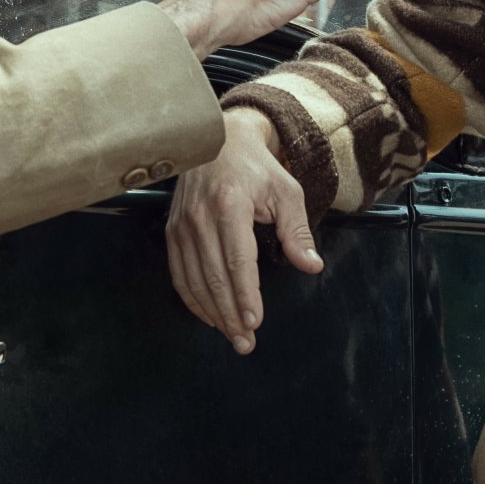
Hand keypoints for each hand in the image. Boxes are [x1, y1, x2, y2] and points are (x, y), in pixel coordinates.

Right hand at [166, 108, 322, 354]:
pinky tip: (209, 315)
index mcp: (229, 204)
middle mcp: (200, 217)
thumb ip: (297, 231)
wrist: (220, 141)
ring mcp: (181, 225)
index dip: (245, 295)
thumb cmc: (257, 167)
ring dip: (213, 313)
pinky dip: (193, 299)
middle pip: (214, 278)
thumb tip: (312, 265)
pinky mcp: (172, 230)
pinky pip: (179, 273)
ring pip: (195, 281)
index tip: (255, 321)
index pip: (237, 261)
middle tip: (245, 342)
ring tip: (232, 335)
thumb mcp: (286, 191)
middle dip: (231, 315)